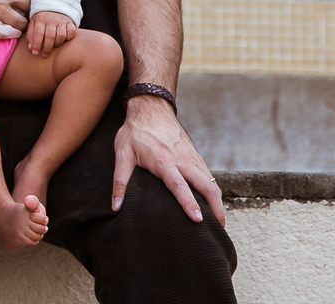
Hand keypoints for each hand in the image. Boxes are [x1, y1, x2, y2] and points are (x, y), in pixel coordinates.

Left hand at [26, 11, 75, 56]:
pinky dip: (68, 38)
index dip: (36, 44)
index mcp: (40, 19)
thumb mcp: (33, 25)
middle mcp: (52, 19)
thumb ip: (30, 36)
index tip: (35, 53)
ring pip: (61, 36)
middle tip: (44, 55)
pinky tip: (63, 40)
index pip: (38, 33)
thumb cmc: (41, 21)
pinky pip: (72, 32)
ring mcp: (62, 21)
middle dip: (47, 48)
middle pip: (50, 36)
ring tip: (53, 46)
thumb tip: (31, 49)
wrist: (53, 8)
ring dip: (57, 44)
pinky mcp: (70, 23)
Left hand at [112, 95, 223, 224]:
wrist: (150, 107)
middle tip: (219, 228)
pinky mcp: (194, 153)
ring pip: (211, 180)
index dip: (189, 204)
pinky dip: (213, 188)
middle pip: (205, 186)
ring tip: (219, 220)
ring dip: (217, 200)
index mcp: (164, 162)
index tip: (198, 220)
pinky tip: (213, 200)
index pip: (180, 187)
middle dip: (215, 208)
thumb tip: (116, 207)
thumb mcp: (122, 155)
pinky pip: (208, 173)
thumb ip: (119, 181)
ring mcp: (191, 156)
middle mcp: (182, 160)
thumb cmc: (135, 132)